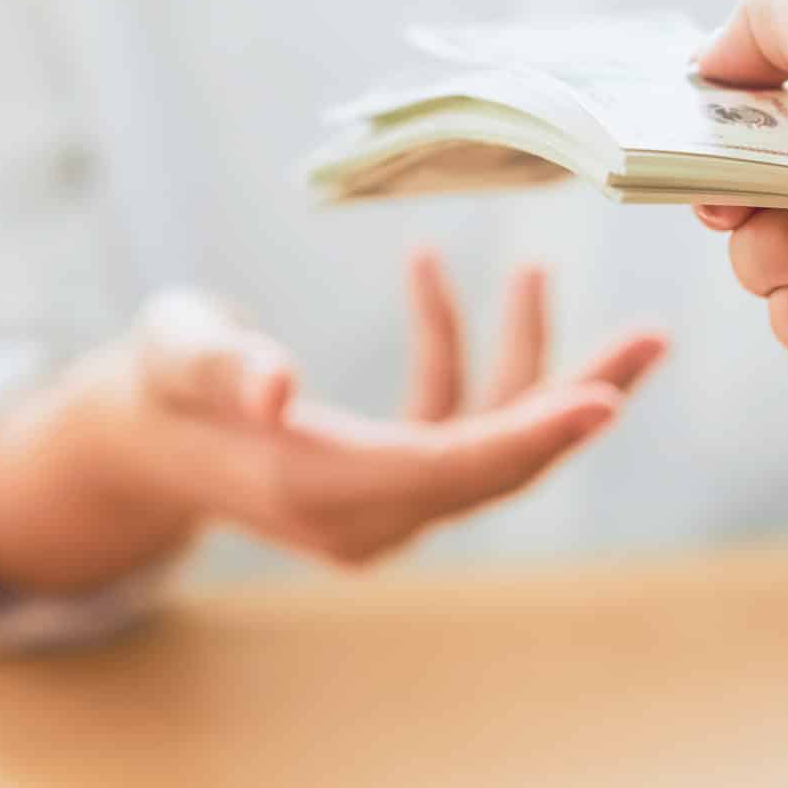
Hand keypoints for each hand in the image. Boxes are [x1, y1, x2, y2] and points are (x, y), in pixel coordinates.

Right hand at [0, 254, 666, 590]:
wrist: (135, 439)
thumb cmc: (153, 384)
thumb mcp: (176, 355)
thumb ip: (222, 363)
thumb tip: (277, 384)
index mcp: (321, 488)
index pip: (451, 469)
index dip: (532, 434)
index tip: (606, 398)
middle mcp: (364, 514)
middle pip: (495, 466)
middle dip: (574, 403)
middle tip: (652, 339)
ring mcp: (378, 506)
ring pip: (485, 445)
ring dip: (528, 368)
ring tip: (546, 273)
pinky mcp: (382, 481)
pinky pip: (447, 424)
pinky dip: (453, 354)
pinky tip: (432, 274)